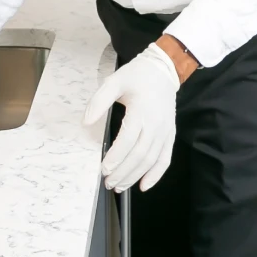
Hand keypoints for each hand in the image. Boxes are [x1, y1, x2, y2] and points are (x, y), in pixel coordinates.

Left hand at [84, 44, 180, 191]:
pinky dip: (156, 174)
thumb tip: (86, 122)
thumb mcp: (114, 82)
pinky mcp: (170, 134)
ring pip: (151, 160)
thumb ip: (99, 101)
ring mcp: (165, 131)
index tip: (103, 168)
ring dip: (135, 176)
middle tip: (108, 182)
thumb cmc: (138, 76)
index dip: (115, 157)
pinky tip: (144, 185)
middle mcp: (156, 124)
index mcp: (142, 111)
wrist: (164, 69)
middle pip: (139, 155)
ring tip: (120, 186)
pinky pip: (165, 158)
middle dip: (123, 172)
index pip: (128, 140)